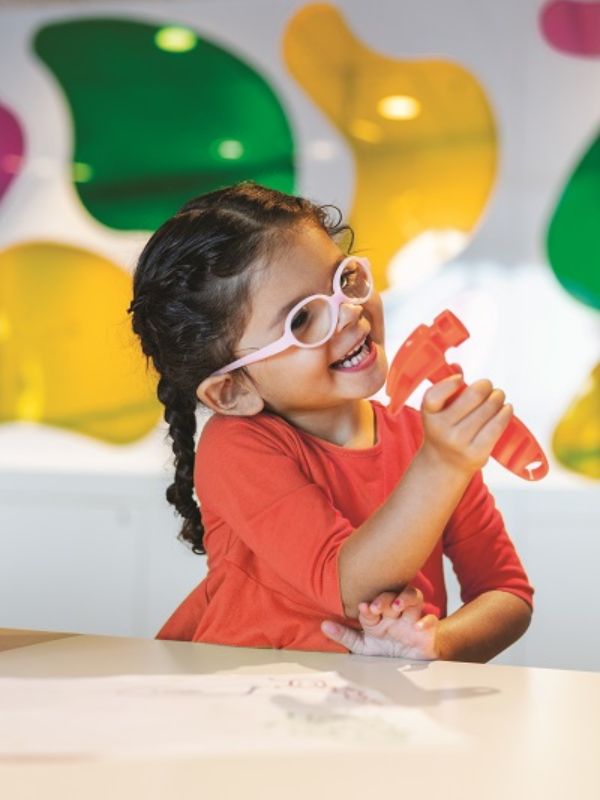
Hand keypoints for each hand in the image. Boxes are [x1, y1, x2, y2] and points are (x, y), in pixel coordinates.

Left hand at [321, 586, 439, 659]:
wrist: (411, 666)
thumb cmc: (385, 651)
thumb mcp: (363, 646)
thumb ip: (344, 636)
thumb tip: (323, 624)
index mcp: (380, 615)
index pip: (373, 604)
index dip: (368, 605)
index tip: (362, 608)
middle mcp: (396, 614)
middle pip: (393, 594)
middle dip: (385, 598)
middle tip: (377, 607)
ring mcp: (412, 621)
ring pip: (414, 598)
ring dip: (406, 599)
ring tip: (397, 606)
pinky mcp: (427, 633)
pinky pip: (431, 621)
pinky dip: (427, 622)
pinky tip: (418, 627)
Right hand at [420, 375, 512, 475]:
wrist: (444, 464)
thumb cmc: (444, 429)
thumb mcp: (438, 411)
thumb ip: (445, 388)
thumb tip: (457, 367)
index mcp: (429, 416)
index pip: (434, 395)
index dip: (450, 384)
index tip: (460, 378)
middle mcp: (442, 430)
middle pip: (473, 396)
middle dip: (485, 386)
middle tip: (489, 387)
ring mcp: (459, 442)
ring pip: (488, 409)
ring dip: (498, 398)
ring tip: (498, 397)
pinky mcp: (477, 453)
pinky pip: (497, 426)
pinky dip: (505, 413)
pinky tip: (506, 408)